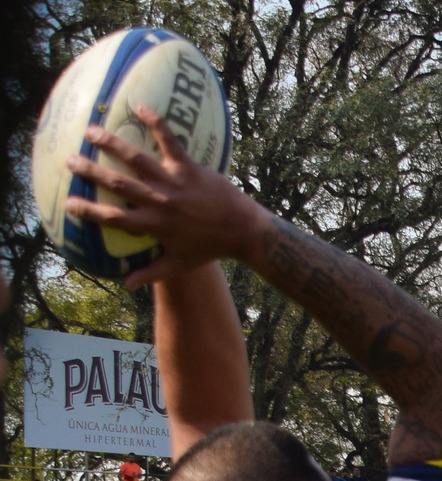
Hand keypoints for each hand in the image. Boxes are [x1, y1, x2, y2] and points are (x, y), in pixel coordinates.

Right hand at [64, 106, 266, 286]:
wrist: (244, 231)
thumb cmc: (210, 249)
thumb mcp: (180, 264)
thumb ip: (151, 273)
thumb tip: (124, 284)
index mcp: (153, 225)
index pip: (112, 218)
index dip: (88, 211)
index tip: (68, 202)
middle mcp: (159, 202)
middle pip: (117, 184)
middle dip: (91, 171)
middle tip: (70, 159)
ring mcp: (174, 183)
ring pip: (137, 159)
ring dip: (112, 143)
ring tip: (91, 129)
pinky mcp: (190, 168)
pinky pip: (170, 141)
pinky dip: (155, 122)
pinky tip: (140, 106)